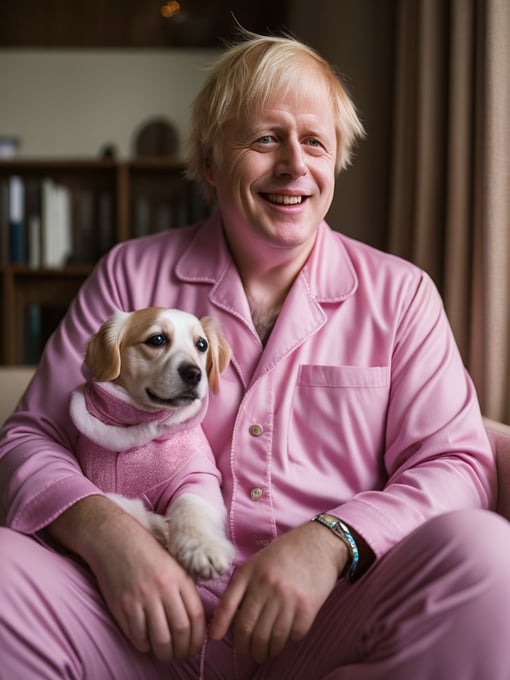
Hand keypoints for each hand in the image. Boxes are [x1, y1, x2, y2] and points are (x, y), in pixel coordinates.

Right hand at [48, 495, 205, 660]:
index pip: (196, 616)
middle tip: (180, 656)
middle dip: (183, 650)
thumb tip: (195, 618)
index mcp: (179, 577)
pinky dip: (143, 645)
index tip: (195, 647)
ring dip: (164, 653)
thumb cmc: (145, 551)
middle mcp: (163, 588)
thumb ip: (184, 587)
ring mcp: (142, 598)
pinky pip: (137, 635)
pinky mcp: (124, 606)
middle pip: (180, 630)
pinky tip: (146, 644)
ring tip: (164, 655)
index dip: (198, 638)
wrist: (114, 539)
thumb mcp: (173, 563)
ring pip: (160, 638)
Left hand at [209, 521, 348, 662]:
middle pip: (248, 628)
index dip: (219, 624)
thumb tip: (232, 615)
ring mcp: (287, 598)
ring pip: (270, 637)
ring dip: (266, 651)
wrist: (320, 542)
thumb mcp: (259, 560)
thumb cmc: (287, 552)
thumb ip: (245, 584)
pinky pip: (294, 634)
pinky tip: (287, 637)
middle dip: (245, 647)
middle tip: (248, 652)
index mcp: (251, 573)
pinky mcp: (308, 607)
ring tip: (266, 653)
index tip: (216, 637)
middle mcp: (266, 586)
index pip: (228, 604)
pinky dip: (289, 641)